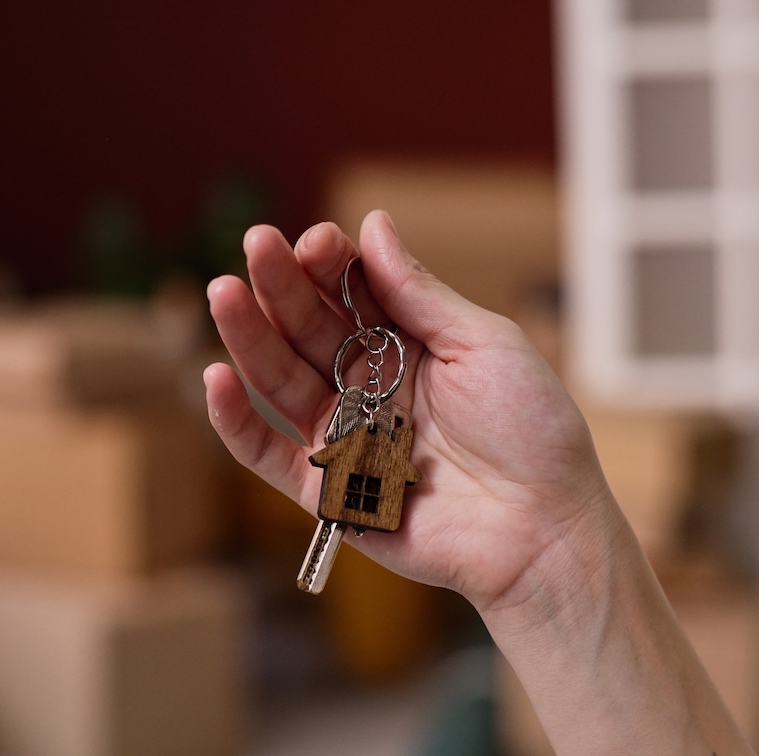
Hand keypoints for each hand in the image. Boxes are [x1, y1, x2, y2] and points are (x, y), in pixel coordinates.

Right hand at [204, 210, 621, 612]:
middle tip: (254, 244)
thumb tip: (371, 224)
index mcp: (407, 346)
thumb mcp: (484, 344)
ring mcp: (342, 435)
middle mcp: (367, 385)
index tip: (314, 241)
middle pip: (308, 329)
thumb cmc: (532, 431)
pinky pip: (267, 453)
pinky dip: (236, 420)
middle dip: (279, 286)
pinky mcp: (324, 490)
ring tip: (224, 293)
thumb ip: (418, 293)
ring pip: (280, 380)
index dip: (328, 263)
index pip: (351, 293)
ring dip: (247, 336)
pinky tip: (214, 378)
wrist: (544, 529)